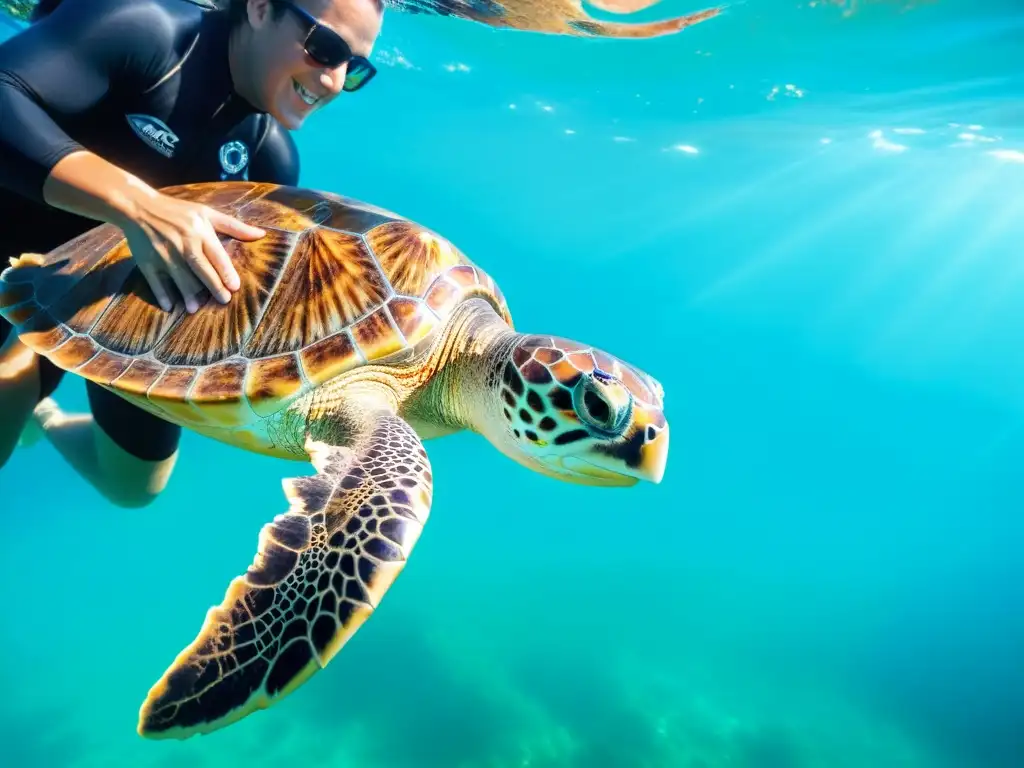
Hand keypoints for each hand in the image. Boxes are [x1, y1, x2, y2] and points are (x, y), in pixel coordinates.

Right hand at [121, 192, 265, 313]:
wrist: (139, 207)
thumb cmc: (179, 212)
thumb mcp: (207, 213)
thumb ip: (234, 227)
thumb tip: (261, 234)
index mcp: (199, 232)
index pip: (215, 254)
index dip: (225, 271)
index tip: (235, 286)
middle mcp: (183, 243)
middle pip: (200, 267)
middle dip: (212, 286)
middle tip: (224, 300)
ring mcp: (163, 253)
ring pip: (179, 276)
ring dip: (187, 294)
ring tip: (195, 308)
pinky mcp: (147, 261)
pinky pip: (155, 280)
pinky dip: (162, 294)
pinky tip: (170, 306)